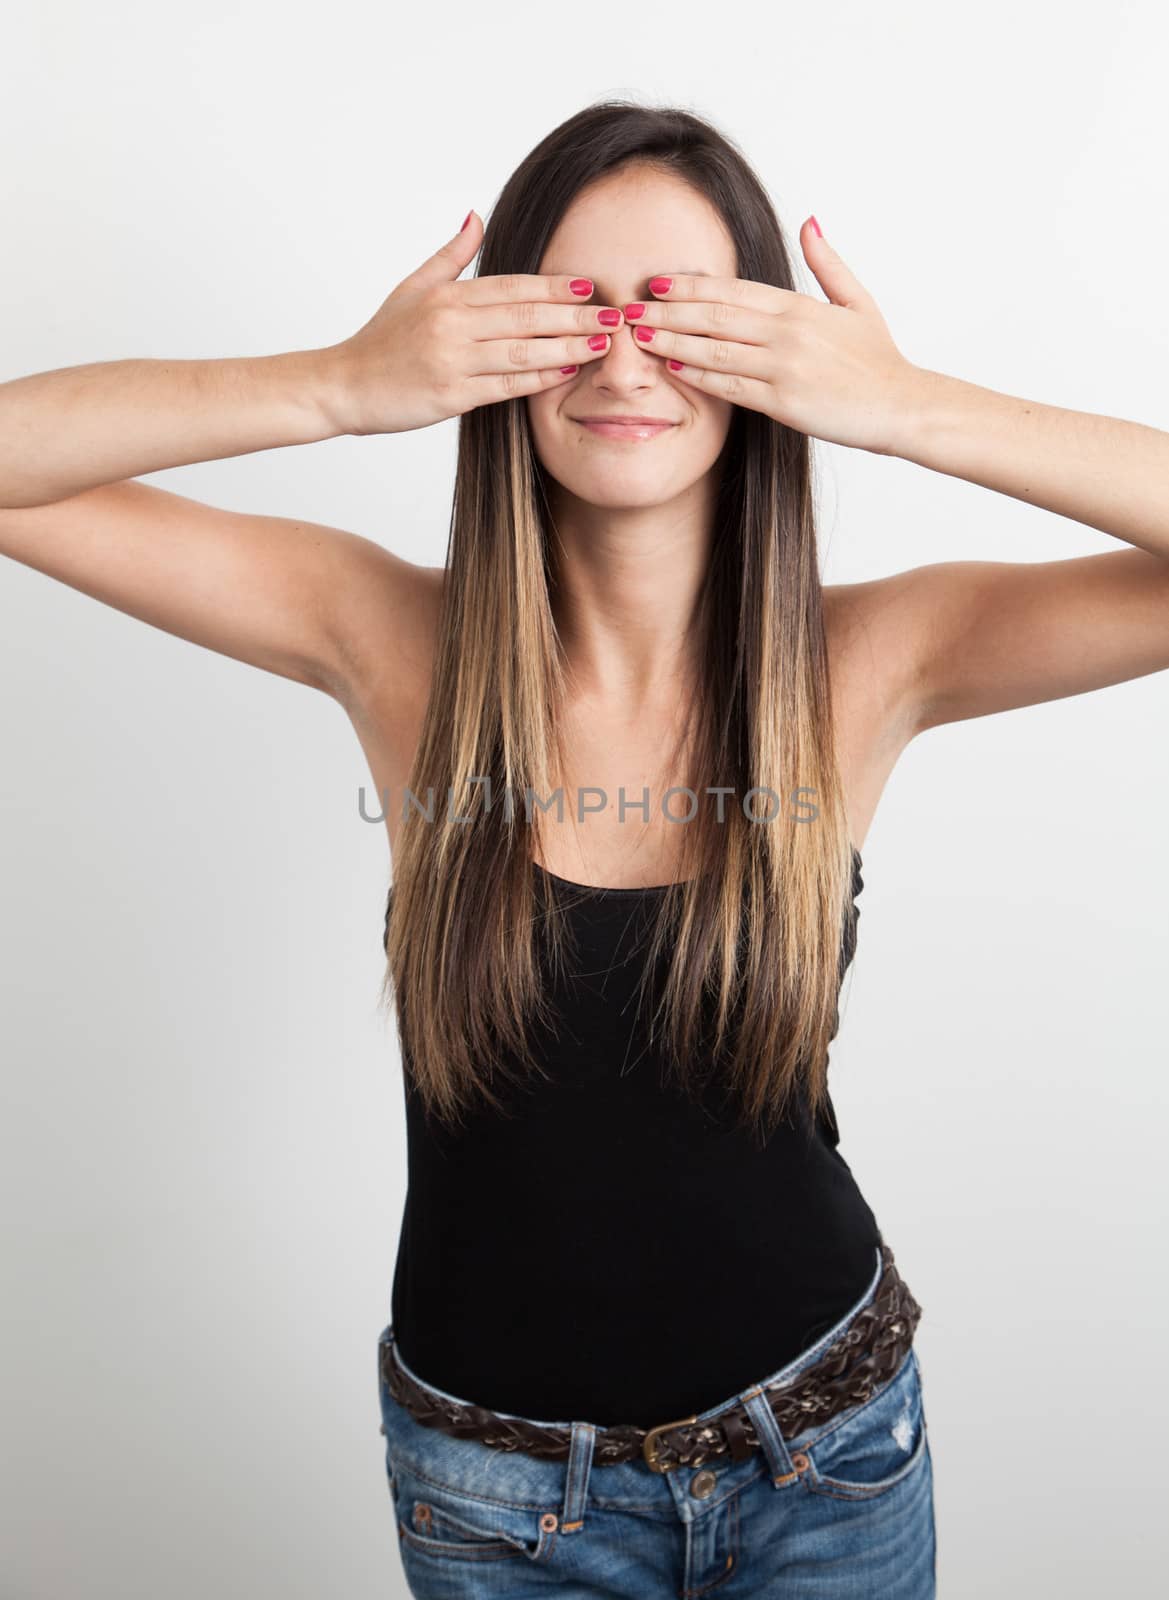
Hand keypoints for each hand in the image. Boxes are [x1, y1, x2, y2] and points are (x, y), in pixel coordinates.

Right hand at [319, 213, 623, 436]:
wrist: (344, 386)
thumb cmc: (381, 340)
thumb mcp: (412, 287)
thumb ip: (451, 255)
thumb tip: (477, 215)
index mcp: (447, 296)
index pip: (511, 287)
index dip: (552, 287)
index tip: (588, 285)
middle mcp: (451, 324)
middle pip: (525, 316)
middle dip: (574, 316)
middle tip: (613, 314)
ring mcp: (452, 360)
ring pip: (522, 350)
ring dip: (567, 347)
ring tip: (602, 343)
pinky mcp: (451, 396)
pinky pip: (505, 385)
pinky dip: (538, 377)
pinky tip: (566, 371)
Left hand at [625, 219, 925, 455]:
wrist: (902, 405)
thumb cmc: (879, 360)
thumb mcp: (858, 302)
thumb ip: (828, 263)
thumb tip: (810, 221)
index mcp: (800, 306)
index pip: (734, 289)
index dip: (692, 283)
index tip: (658, 280)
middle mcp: (787, 331)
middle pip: (715, 313)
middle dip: (669, 308)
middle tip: (630, 304)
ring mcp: (784, 365)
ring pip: (715, 347)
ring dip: (673, 339)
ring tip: (638, 333)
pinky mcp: (784, 401)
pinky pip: (731, 385)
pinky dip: (699, 374)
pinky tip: (672, 366)